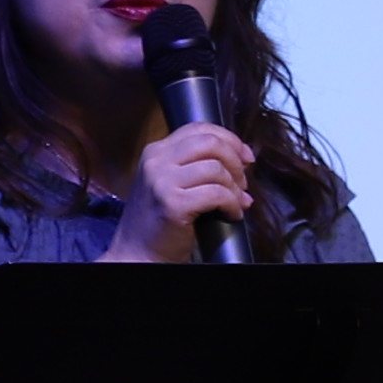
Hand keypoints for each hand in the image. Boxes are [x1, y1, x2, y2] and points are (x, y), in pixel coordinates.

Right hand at [106, 121, 259, 262]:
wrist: (138, 253)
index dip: (229, 139)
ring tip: (236, 202)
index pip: (199, 129)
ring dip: (235, 187)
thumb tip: (241, 158)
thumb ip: (195, 165)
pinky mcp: (173, 204)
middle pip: (210, 143)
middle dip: (235, 161)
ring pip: (216, 169)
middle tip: (242, 183)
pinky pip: (217, 194)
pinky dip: (232, 204)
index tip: (245, 157)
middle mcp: (156, 162)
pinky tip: (232, 215)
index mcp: (155, 152)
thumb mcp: (169, 183)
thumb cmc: (159, 222)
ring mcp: (162, 182)